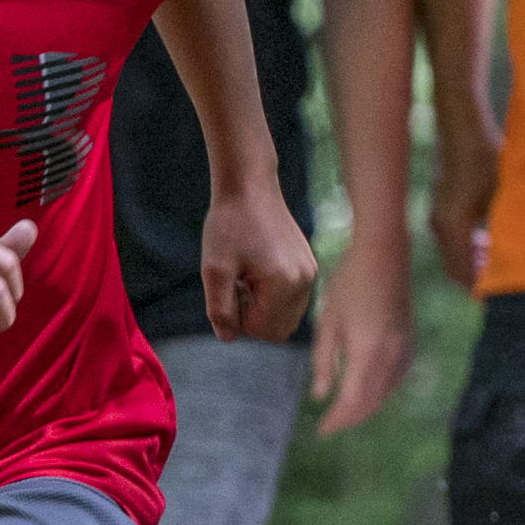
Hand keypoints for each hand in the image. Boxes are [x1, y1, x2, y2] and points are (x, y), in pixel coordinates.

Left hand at [198, 184, 319, 351]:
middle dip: (253, 317)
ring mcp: (311, 274)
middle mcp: (305, 282)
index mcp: (284, 284)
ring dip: (263, 308)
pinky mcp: (309, 266)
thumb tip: (228, 337)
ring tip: (247, 277)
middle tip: (238, 284)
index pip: (261, 330)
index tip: (230, 287)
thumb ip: (220, 309)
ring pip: (286, 318)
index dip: (237, 317)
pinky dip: (274, 297)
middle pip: (278, 331)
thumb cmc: (229, 224)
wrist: (249, 187)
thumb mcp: (214, 269)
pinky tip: (257, 271)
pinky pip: (293, 301)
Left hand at [308, 234, 411, 433]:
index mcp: (366, 352)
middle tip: (330, 426)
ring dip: (366, 408)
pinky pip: (396, 380)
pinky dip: (380, 392)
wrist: (384, 255)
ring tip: (345, 413)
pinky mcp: (410, 343)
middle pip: (372, 403)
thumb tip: (320, 395)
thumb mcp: (328, 322)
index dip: (337, 421)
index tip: (322, 432)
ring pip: (386, 394)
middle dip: (350, 419)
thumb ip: (323, 362)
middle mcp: (390, 357)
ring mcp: (404, 351)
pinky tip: (367, 391)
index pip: (352, 401)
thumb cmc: (349, 283)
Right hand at [427, 118, 497, 294]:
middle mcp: (440, 225)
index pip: (464, 271)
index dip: (482, 287)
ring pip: (453, 254)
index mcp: (453, 226)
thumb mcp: (505, 194)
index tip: (501, 295)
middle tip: (503, 285)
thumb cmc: (486, 157)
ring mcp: (437, 216)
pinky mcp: (441, 207)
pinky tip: (488, 242)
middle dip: (478, 278)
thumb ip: (511, 227)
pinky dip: (468, 248)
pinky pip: (452, 239)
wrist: (463, 128)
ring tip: (499, 264)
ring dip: (474, 262)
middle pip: (455, 268)